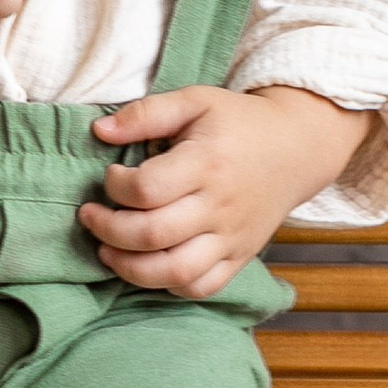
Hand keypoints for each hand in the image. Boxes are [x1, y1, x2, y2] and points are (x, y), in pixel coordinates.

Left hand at [80, 82, 377, 298]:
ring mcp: (232, 237)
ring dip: (130, 268)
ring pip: (175, 272)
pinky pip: (202, 287)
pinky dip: (169, 285)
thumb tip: (99, 133)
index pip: (147, 189)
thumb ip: (146, 113)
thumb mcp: (195, 100)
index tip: (112, 175)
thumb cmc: (238, 122)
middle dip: (108, 230)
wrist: (296, 147)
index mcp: (206, 163)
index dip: (115, 186)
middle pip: (153, 235)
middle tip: (90, 216)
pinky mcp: (240, 257)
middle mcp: (220, 206)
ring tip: (107, 250)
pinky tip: (148, 265)